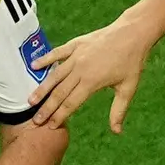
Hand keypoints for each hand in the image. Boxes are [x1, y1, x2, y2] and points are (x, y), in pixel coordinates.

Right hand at [31, 17, 151, 133]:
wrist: (134, 32)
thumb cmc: (133, 61)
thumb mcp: (128, 88)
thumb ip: (118, 110)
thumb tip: (116, 132)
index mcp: (93, 82)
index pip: (71, 103)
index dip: (60, 116)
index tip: (50, 126)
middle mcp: (81, 69)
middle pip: (60, 92)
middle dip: (47, 108)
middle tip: (36, 120)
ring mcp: (77, 56)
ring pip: (55, 75)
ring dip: (42, 89)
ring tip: (31, 101)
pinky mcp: (76, 44)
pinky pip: (57, 53)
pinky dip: (45, 60)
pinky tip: (34, 67)